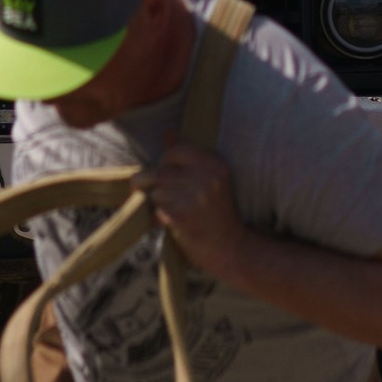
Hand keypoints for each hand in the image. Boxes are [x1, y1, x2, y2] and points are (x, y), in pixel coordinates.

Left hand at [146, 139, 249, 277]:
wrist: (230, 249)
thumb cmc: (216, 215)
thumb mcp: (210, 181)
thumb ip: (187, 157)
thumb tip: (168, 132)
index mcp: (214, 164)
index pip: (175, 150)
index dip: (165, 163)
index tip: (166, 177)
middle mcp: (206, 177)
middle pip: (159, 171)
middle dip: (151, 184)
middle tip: (157, 196)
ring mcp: (194, 196)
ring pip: (155, 192)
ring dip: (155, 203)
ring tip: (171, 212)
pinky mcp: (182, 216)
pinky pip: (155, 210)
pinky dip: (156, 218)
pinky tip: (171, 224)